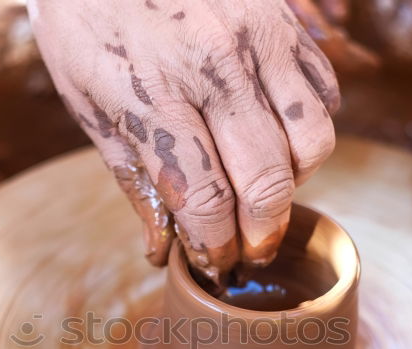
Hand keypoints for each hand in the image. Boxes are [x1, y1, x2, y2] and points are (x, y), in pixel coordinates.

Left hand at [28, 0, 341, 282]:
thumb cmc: (87, 23)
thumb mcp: (88, 106)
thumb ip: (135, 179)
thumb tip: (163, 250)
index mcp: (155, 97)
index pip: (207, 200)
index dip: (218, 246)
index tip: (218, 263)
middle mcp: (215, 69)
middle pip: (267, 182)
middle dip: (263, 233)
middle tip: (253, 249)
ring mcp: (258, 39)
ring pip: (312, 142)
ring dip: (293, 182)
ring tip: (264, 188)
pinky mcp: (284, 20)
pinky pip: (325, 94)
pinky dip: (310, 130)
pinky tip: (277, 135)